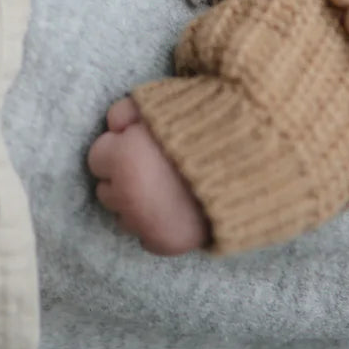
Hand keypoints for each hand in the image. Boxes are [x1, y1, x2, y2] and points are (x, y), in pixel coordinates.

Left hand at [87, 96, 211, 254]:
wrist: (251, 161)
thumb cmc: (204, 125)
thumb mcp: (160, 103)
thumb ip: (127, 110)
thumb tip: (112, 125)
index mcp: (122, 158)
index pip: (97, 159)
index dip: (119, 150)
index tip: (139, 146)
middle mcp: (127, 196)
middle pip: (106, 191)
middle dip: (125, 179)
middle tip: (155, 168)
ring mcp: (145, 224)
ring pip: (124, 217)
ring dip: (138, 205)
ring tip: (168, 189)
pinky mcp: (165, 244)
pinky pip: (145, 239)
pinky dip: (157, 227)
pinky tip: (176, 210)